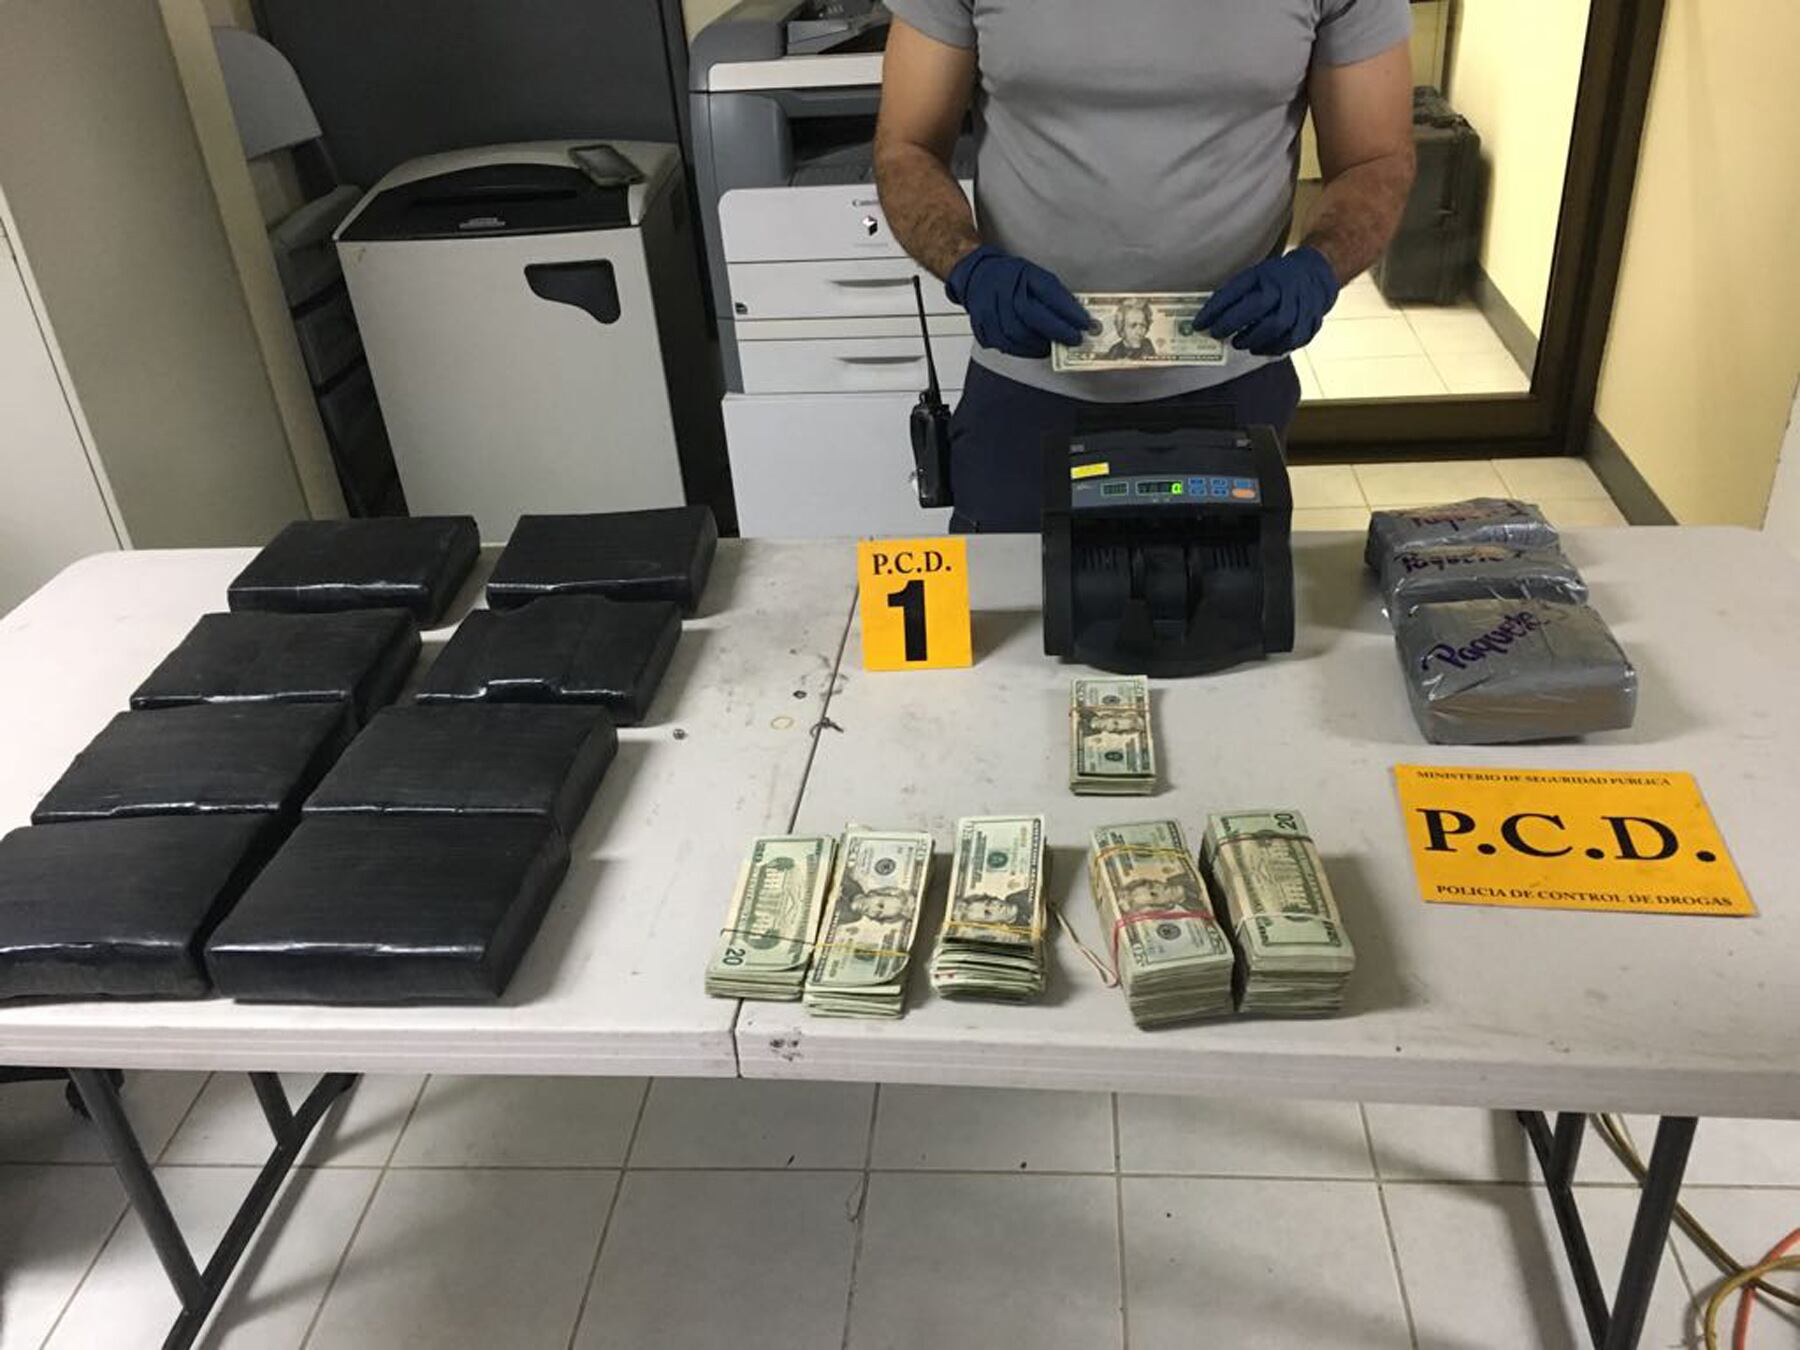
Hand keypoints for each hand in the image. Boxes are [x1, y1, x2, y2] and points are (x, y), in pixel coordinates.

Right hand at [946, 245, 1091, 358]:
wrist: (976, 276)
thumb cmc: (1010, 276)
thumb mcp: (1035, 274)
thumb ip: (1054, 293)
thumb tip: (1076, 315)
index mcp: (1020, 275)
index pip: (1048, 294)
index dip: (1068, 311)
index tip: (1085, 324)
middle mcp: (1002, 291)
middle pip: (1031, 318)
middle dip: (1057, 332)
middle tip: (1073, 340)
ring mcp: (989, 310)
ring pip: (1016, 336)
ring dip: (1039, 345)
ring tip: (1053, 347)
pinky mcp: (982, 327)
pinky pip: (1003, 345)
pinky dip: (1021, 350)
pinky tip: (1033, 348)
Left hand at [1195, 247, 1340, 356]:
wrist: (1315, 274)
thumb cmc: (1276, 278)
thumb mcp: (1254, 276)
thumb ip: (1234, 294)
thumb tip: (1208, 317)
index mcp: (1268, 276)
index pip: (1237, 292)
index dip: (1215, 310)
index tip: (1199, 324)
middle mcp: (1285, 290)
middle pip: (1259, 310)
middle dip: (1234, 325)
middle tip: (1219, 335)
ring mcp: (1302, 306)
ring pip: (1278, 328)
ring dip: (1254, 340)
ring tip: (1239, 343)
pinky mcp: (1311, 323)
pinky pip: (1292, 340)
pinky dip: (1273, 348)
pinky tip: (1259, 349)